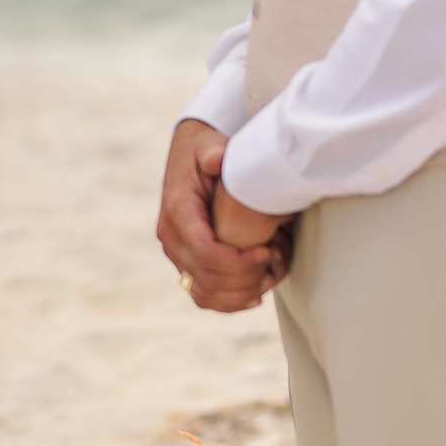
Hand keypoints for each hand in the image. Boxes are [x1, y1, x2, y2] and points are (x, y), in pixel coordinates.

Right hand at [157, 119, 288, 312]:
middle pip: (206, 279)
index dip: (238, 262)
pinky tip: (255, 294)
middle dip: (245, 279)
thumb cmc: (205, 150)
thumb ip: (213, 151)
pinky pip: (202, 294)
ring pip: (203, 294)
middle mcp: (171, 237)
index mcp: (178, 211)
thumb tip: (215, 159)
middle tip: (274, 263)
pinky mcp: (185, 262)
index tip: (266, 251)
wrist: (189, 155)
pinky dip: (229, 301)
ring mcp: (176, 253)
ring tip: (267, 279)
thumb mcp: (209, 144)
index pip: (205, 253)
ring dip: (238, 295)